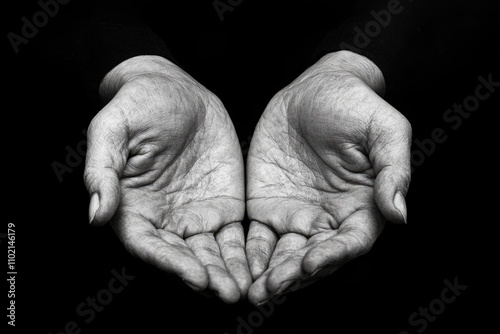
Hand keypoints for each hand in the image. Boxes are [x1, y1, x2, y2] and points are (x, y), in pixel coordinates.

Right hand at [84, 56, 250, 302]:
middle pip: (182, 257)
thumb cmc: (138, 105)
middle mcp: (164, 220)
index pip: (148, 245)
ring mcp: (194, 216)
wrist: (178, 91)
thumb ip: (102, 170)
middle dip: (205, 278)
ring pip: (210, 253)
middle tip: (229, 293)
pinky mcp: (222, 207)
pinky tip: (258, 267)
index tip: (196, 276)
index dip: (170, 263)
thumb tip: (96, 215)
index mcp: (133, 208)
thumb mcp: (112, 128)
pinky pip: (233, 236)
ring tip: (246, 289)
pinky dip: (244, 254)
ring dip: (227, 273)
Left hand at [246, 50, 411, 304]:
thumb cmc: (355, 105)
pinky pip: (259, 236)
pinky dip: (250, 254)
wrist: (314, 89)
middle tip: (271, 289)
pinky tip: (238, 266)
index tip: (311, 264)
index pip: (349, 242)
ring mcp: (298, 215)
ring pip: (285, 254)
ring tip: (252, 291)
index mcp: (361, 207)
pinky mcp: (269, 207)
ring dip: (270, 274)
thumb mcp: (385, 129)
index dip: (333, 256)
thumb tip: (400, 214)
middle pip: (313, 256)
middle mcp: (329, 219)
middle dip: (293, 275)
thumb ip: (393, 170)